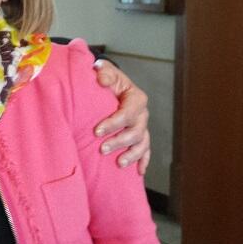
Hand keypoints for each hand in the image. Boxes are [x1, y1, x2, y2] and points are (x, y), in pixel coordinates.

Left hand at [92, 59, 150, 173]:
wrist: (109, 85)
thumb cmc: (106, 78)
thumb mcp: (105, 70)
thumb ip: (104, 72)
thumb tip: (101, 79)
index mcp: (136, 98)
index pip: (127, 113)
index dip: (113, 124)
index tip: (96, 131)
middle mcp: (142, 114)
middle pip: (135, 132)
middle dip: (119, 142)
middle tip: (102, 149)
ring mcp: (142, 127)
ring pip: (142, 144)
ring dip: (131, 155)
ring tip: (119, 163)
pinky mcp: (140, 136)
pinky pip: (146, 151)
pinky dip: (143, 162)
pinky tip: (138, 172)